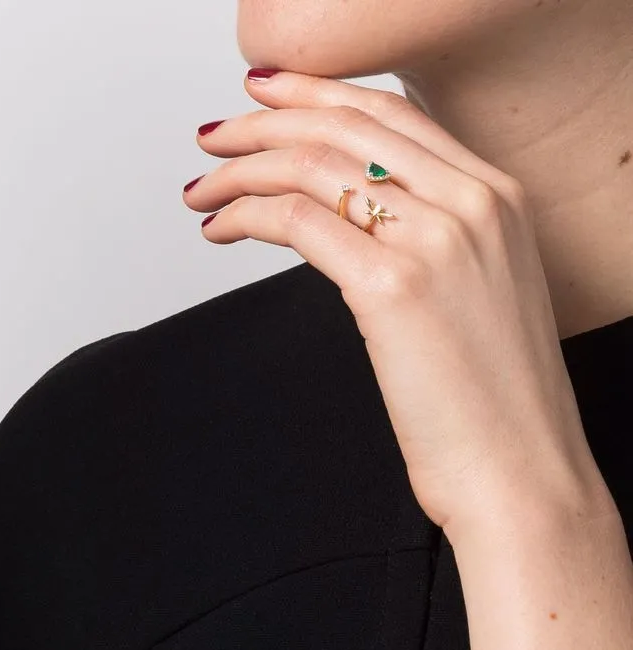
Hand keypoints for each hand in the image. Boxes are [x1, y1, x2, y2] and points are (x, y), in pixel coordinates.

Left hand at [183, 70, 604, 533]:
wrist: (521, 475)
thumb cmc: (496, 410)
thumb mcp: (478, 300)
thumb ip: (433, 247)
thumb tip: (358, 227)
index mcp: (498, 198)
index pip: (393, 114)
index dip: (319, 97)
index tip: (269, 101)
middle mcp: (472, 204)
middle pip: (347, 126)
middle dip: (266, 123)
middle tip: (217, 138)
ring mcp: (436, 240)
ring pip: (314, 165)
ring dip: (243, 169)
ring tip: (205, 189)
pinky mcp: (393, 288)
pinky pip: (299, 221)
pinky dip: (246, 214)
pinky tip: (222, 228)